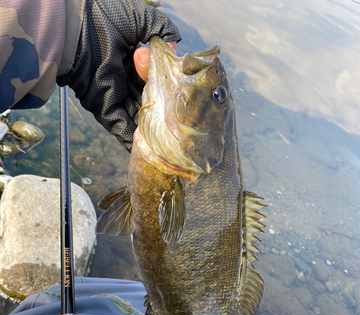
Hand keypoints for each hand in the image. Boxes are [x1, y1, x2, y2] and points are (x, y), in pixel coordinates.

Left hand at [57, 0, 179, 151]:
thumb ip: (160, 27)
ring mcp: (115, 96)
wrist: (73, 28)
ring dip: (154, 128)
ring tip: (173, 139)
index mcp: (133, 61)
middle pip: (150, 99)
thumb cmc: (101, 18)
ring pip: (139, 116)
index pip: (156, 77)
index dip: (168, 83)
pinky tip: (152, 148)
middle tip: (182, 117)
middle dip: (164, 109)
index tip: (183, 88)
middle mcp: (125, 80)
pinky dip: (135, 140)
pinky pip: (122, 128)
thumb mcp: (138, 17)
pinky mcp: (104, 109)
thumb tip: (175, 46)